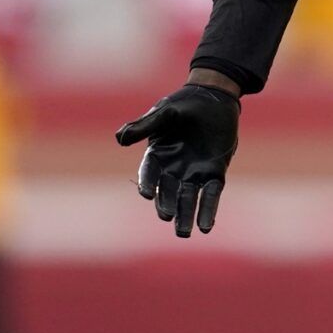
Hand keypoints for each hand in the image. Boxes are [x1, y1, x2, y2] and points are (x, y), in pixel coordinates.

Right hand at [115, 82, 240, 236]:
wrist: (214, 98)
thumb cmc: (185, 104)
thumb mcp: (165, 112)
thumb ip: (144, 125)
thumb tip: (119, 139)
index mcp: (156, 154)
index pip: (149, 172)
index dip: (148, 182)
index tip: (147, 194)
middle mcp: (172, 168)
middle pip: (167, 191)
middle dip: (167, 204)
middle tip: (166, 216)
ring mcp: (193, 173)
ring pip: (188, 198)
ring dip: (186, 214)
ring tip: (185, 233)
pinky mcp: (213, 173)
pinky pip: (210, 194)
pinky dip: (208, 210)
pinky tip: (206, 227)